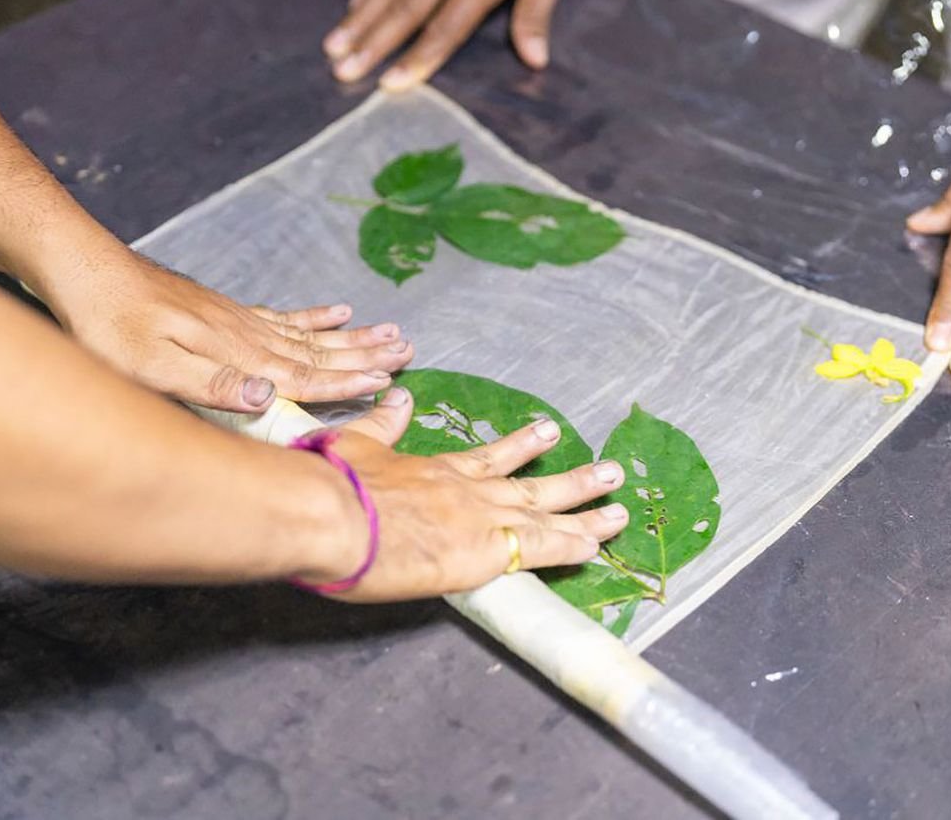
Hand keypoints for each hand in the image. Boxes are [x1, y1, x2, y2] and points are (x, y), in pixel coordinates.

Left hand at [46, 249, 413, 411]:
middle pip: (318, 351)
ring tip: (391, 332)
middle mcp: (247, 336)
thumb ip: (213, 383)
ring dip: (352, 337)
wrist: (85, 271)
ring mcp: (238, 320)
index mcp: (237, 356)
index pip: (303, 375)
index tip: (389, 382)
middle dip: (365, 355)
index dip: (346, 383)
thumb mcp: (151, 367)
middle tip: (410, 351)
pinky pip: (282, 316)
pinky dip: (313, 318)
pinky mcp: (223, 311)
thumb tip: (269, 395)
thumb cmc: (109, 328)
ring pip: (308, 334)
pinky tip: (336, 312)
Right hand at [302, 386, 629, 601]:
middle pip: (531, 485)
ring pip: (547, 515)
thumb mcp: (356, 444)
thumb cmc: (333, 485)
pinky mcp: (487, 552)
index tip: (548, 434)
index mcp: (436, 471)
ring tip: (619, 503)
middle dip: (573, 480)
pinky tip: (596, 549)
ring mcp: (482, 521)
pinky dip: (570, 547)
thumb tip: (397, 398)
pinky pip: (541, 550)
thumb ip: (381, 426)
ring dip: (586, 511)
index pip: (489, 461)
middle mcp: (468, 493)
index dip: (521, 449)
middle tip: (609, 471)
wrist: (331, 515)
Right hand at [323, 0, 585, 89]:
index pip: (445, 28)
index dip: (418, 58)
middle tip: (342, 71)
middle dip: (372, 44)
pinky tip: (356, 1)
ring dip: (360, 17)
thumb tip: (535, 59)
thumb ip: (535, 12)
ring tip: (334, 44)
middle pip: (405, 9)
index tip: (390, 84)